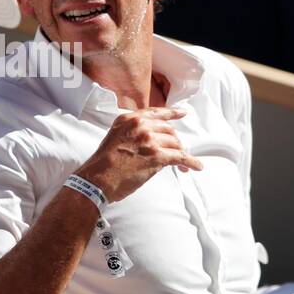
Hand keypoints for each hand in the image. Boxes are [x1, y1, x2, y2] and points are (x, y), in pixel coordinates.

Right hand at [75, 107, 202, 202]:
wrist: (96, 180)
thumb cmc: (103, 164)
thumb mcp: (114, 137)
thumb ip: (131, 132)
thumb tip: (149, 139)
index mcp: (129, 119)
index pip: (155, 113)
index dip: (171, 113)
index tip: (182, 113)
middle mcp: (140, 126)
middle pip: (168, 130)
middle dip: (175, 142)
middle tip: (177, 152)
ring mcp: (149, 140)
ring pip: (175, 143)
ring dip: (181, 154)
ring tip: (183, 166)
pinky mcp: (156, 156)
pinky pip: (180, 157)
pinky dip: (191, 162)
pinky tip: (196, 167)